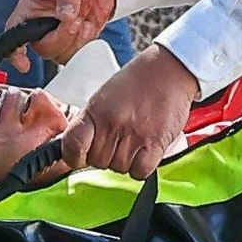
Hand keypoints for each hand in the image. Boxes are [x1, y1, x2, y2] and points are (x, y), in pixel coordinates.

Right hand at [1, 0, 118, 65]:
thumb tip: (65, 16)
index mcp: (31, 7)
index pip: (14, 33)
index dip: (15, 51)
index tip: (24, 63)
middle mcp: (41, 23)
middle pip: (42, 48)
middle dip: (60, 38)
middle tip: (74, 21)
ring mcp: (59, 33)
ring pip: (60, 54)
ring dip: (75, 40)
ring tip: (83, 20)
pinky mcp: (76, 38)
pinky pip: (77, 52)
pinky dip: (86, 41)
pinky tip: (89, 23)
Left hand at [61, 46, 201, 177]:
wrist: (169, 69)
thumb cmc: (136, 82)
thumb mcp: (103, 97)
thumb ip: (90, 123)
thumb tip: (79, 149)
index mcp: (95, 111)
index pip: (72, 145)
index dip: (73, 156)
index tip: (79, 156)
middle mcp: (112, 124)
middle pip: (97, 162)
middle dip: (104, 156)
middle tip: (117, 140)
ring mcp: (134, 135)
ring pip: (118, 169)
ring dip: (125, 161)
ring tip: (133, 141)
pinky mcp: (156, 143)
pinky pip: (139, 171)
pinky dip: (140, 167)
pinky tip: (144, 152)